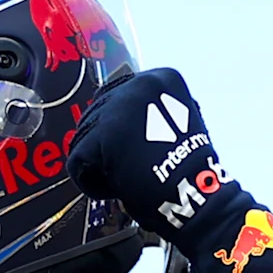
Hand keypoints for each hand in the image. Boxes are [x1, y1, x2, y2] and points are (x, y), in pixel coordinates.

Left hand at [66, 67, 238, 241]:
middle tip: (125, 167)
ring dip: (98, 164)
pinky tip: (116, 188)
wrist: (195, 192)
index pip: (115, 96)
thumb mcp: (178, 121)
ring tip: (124, 178)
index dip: (116, 129)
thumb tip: (121, 119)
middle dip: (103, 146)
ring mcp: (118, 106)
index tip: (128, 147)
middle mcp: (138, 84)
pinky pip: (77, 161)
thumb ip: (149, 112)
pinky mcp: (101, 133)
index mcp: (159, 79)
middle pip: (94, 116)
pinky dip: (91, 182)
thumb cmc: (189, 170)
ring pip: (82, 138)